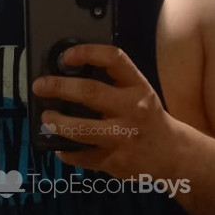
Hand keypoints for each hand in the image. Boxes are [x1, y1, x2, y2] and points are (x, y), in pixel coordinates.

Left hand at [31, 43, 180, 178]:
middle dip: (59, 87)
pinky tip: (60, 147)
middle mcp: (133, 109)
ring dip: (56, 122)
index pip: (114, 59)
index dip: (87, 52)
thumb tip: (69, 74)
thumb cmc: (149, 119)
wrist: (173, 154)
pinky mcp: (116, 161)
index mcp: (139, 87)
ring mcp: (124, 138)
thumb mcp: (140, 94)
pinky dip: (67, 152)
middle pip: (90, 93)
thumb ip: (113, 84)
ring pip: (81, 129)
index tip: (66, 56)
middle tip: (40, 86)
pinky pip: (83, 156)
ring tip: (46, 117)